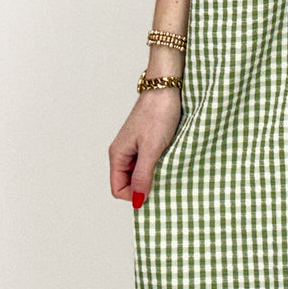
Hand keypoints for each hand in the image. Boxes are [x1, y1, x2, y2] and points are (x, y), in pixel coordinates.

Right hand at [109, 88, 181, 208]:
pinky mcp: (146, 141)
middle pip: (128, 183)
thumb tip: (137, 200)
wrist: (167, 87)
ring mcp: (134, 147)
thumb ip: (142, 175)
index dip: (134, 195)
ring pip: (139, 173)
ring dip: (153, 175)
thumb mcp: (151, 149)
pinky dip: (158, 165)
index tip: (153, 190)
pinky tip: (170, 160)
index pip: (117, 189)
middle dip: (144, 187)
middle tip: (164, 180)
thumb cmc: (158, 114)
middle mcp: (123, 152)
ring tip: (168, 168)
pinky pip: (148, 162)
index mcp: (117, 155)